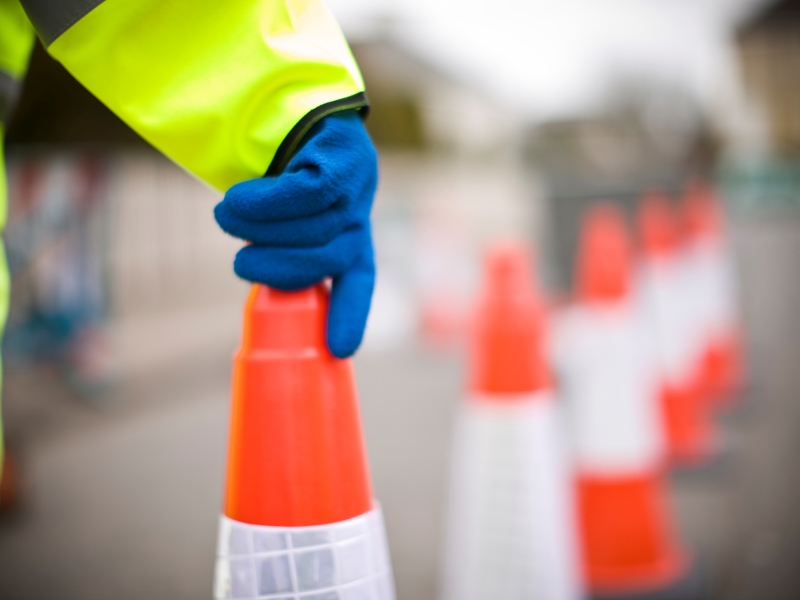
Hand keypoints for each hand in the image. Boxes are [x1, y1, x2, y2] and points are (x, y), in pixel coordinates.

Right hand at [214, 111, 377, 357]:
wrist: (286, 107)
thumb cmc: (277, 177)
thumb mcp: (284, 221)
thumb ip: (282, 250)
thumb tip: (263, 286)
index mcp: (350, 239)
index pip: (358, 281)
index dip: (350, 314)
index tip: (339, 350)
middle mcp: (359, 215)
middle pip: (326, 259)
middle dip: (278, 266)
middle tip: (241, 259)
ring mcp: (356, 185)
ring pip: (314, 225)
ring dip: (260, 228)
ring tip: (227, 216)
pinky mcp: (341, 154)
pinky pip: (305, 192)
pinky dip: (266, 202)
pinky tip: (239, 198)